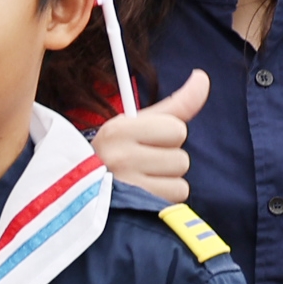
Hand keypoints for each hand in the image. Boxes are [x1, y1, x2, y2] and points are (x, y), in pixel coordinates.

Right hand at [88, 62, 206, 202]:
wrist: (79, 191)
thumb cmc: (114, 153)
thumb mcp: (135, 124)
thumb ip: (175, 104)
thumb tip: (202, 77)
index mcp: (118, 130)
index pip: (177, 129)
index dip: (167, 135)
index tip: (150, 139)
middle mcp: (120, 157)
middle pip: (182, 157)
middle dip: (167, 159)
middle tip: (142, 162)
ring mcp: (128, 185)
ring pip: (181, 180)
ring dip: (167, 180)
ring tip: (142, 179)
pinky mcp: (138, 206)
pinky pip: (176, 198)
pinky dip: (165, 197)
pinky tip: (145, 194)